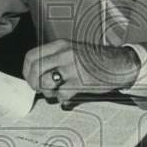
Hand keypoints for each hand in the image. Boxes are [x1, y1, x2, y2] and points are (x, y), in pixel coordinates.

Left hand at [22, 40, 140, 103]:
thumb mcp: (73, 51)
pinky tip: (69, 98)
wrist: (119, 64)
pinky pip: (61, 95)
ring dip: (48, 93)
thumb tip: (38, 74)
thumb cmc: (96, 60)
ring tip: (57, 93)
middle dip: (34, 83)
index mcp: (61, 45)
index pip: (31, 56)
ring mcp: (72, 69)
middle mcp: (64, 55)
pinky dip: (63, 100)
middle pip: (35, 71)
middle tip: (42, 89)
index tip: (31, 78)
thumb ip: (55, 58)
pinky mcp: (80, 83)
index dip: (26, 71)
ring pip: (45, 84)